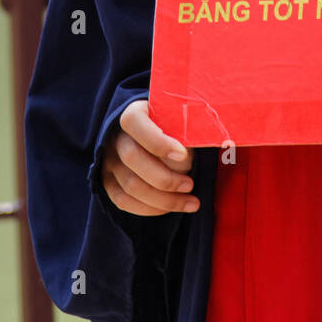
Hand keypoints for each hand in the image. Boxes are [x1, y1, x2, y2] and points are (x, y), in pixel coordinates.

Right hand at [101, 99, 197, 215]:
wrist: (155, 130)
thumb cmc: (174, 123)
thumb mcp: (182, 116)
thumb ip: (189, 125)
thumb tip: (213, 141)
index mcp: (133, 113)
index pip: (134, 122)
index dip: (157, 140)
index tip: (184, 153)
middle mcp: (115, 137)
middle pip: (132, 158)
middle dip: (165, 177)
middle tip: (191, 184)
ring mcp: (108, 161)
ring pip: (130, 185)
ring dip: (164, 199)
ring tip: (192, 201)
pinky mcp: (108, 182)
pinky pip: (124, 201)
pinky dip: (151, 209)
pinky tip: (175, 206)